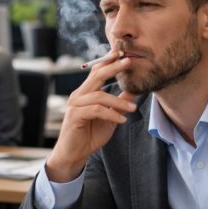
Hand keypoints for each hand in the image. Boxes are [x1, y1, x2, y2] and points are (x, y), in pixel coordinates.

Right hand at [45, 52, 135, 181]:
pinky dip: (111, 114)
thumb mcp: (110, 118)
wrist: (74, 154)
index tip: (122, 54)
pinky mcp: (74, 116)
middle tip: (128, 61)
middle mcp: (78, 95)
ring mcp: (75, 105)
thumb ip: (118, 105)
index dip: (109, 62)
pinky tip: (122, 120)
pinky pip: (96, 110)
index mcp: (85, 93)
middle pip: (96, 76)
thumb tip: (132, 92)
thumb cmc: (89, 136)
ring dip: (119, 102)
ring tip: (133, 109)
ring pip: (100, 96)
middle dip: (113, 68)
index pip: (97, 72)